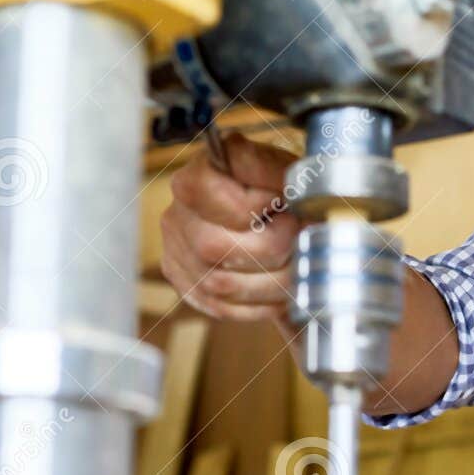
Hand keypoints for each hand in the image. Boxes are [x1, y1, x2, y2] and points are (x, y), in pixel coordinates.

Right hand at [159, 131, 301, 324]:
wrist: (276, 220)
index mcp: (195, 178)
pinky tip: (281, 290)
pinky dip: (260, 304)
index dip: (250, 204)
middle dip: (269, 247)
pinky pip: (222, 308)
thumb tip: (262, 172)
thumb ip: (269, 166)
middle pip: (213, 246)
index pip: (204, 193)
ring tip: (296, 265)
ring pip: (220, 284)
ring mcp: (178, 255)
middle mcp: (177, 216)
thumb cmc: (278, 190)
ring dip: (271, 281)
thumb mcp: (280, 166)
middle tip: (296, 237)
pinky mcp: (189, 287)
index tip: (277, 202)